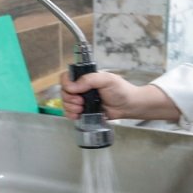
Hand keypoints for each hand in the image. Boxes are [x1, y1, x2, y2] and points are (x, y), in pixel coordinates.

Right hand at [60, 71, 181, 121]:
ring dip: (70, 108)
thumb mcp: (106, 80)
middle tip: (81, 102)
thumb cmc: (120, 90)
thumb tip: (72, 86)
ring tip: (81, 109)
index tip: (74, 91)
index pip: (67, 77)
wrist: (129, 106)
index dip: (67, 84)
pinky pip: (70, 113)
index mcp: (85, 78)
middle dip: (69, 99)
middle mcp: (81, 88)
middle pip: (64, 92)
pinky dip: (71, 115)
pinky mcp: (84, 111)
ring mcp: (82, 100)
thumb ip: (89, 80)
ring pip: (65, 103)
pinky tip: (78, 115)